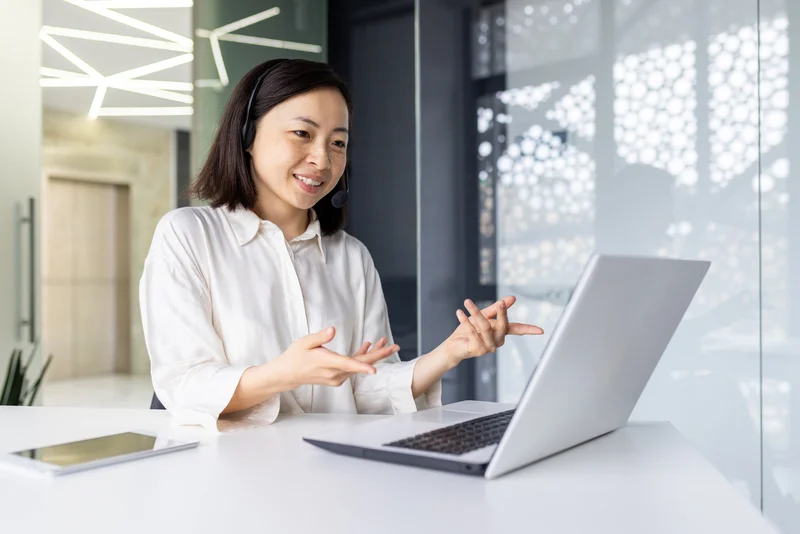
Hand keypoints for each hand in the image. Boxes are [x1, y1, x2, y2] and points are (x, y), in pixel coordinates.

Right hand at [271, 327, 399, 388]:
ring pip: (358, 365)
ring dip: (372, 354)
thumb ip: (320, 337)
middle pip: (360, 364)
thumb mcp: (305, 342)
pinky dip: (361, 358)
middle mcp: (334, 373)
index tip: (375, 369)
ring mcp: (336, 377)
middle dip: (379, 355)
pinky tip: (367, 346)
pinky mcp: (336, 377)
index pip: (348, 365)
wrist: (287, 374)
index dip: (363, 366)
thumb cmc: (295, 356)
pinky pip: (353, 367)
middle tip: (395, 346)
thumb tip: (333, 330)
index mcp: (327, 363)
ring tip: (385, 341)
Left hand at [439, 296, 542, 365]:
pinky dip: (465, 320)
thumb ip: (496, 308)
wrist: (453, 345)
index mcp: (501, 333)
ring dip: (475, 313)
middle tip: (501, 303)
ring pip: (486, 327)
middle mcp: (497, 342)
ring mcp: (488, 348)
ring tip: (467, 301)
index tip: (541, 331)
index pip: (517, 329)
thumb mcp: (483, 316)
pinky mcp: (476, 350)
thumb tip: (513, 298)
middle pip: (503, 326)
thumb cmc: (469, 330)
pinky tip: (459, 312)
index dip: (529, 330)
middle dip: (502, 313)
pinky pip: (473, 332)